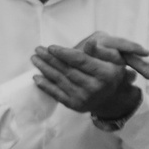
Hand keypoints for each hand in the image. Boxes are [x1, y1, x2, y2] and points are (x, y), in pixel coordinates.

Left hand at [29, 32, 148, 117]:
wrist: (111, 98)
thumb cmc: (110, 72)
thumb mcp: (113, 59)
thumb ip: (101, 50)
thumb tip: (90, 42)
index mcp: (106, 74)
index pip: (81, 61)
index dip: (64, 53)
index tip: (51, 47)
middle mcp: (95, 88)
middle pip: (67, 70)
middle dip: (50, 59)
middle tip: (38, 49)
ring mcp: (84, 98)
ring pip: (60, 81)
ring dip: (44, 69)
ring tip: (34, 58)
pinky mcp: (75, 106)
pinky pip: (57, 94)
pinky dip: (45, 86)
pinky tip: (36, 77)